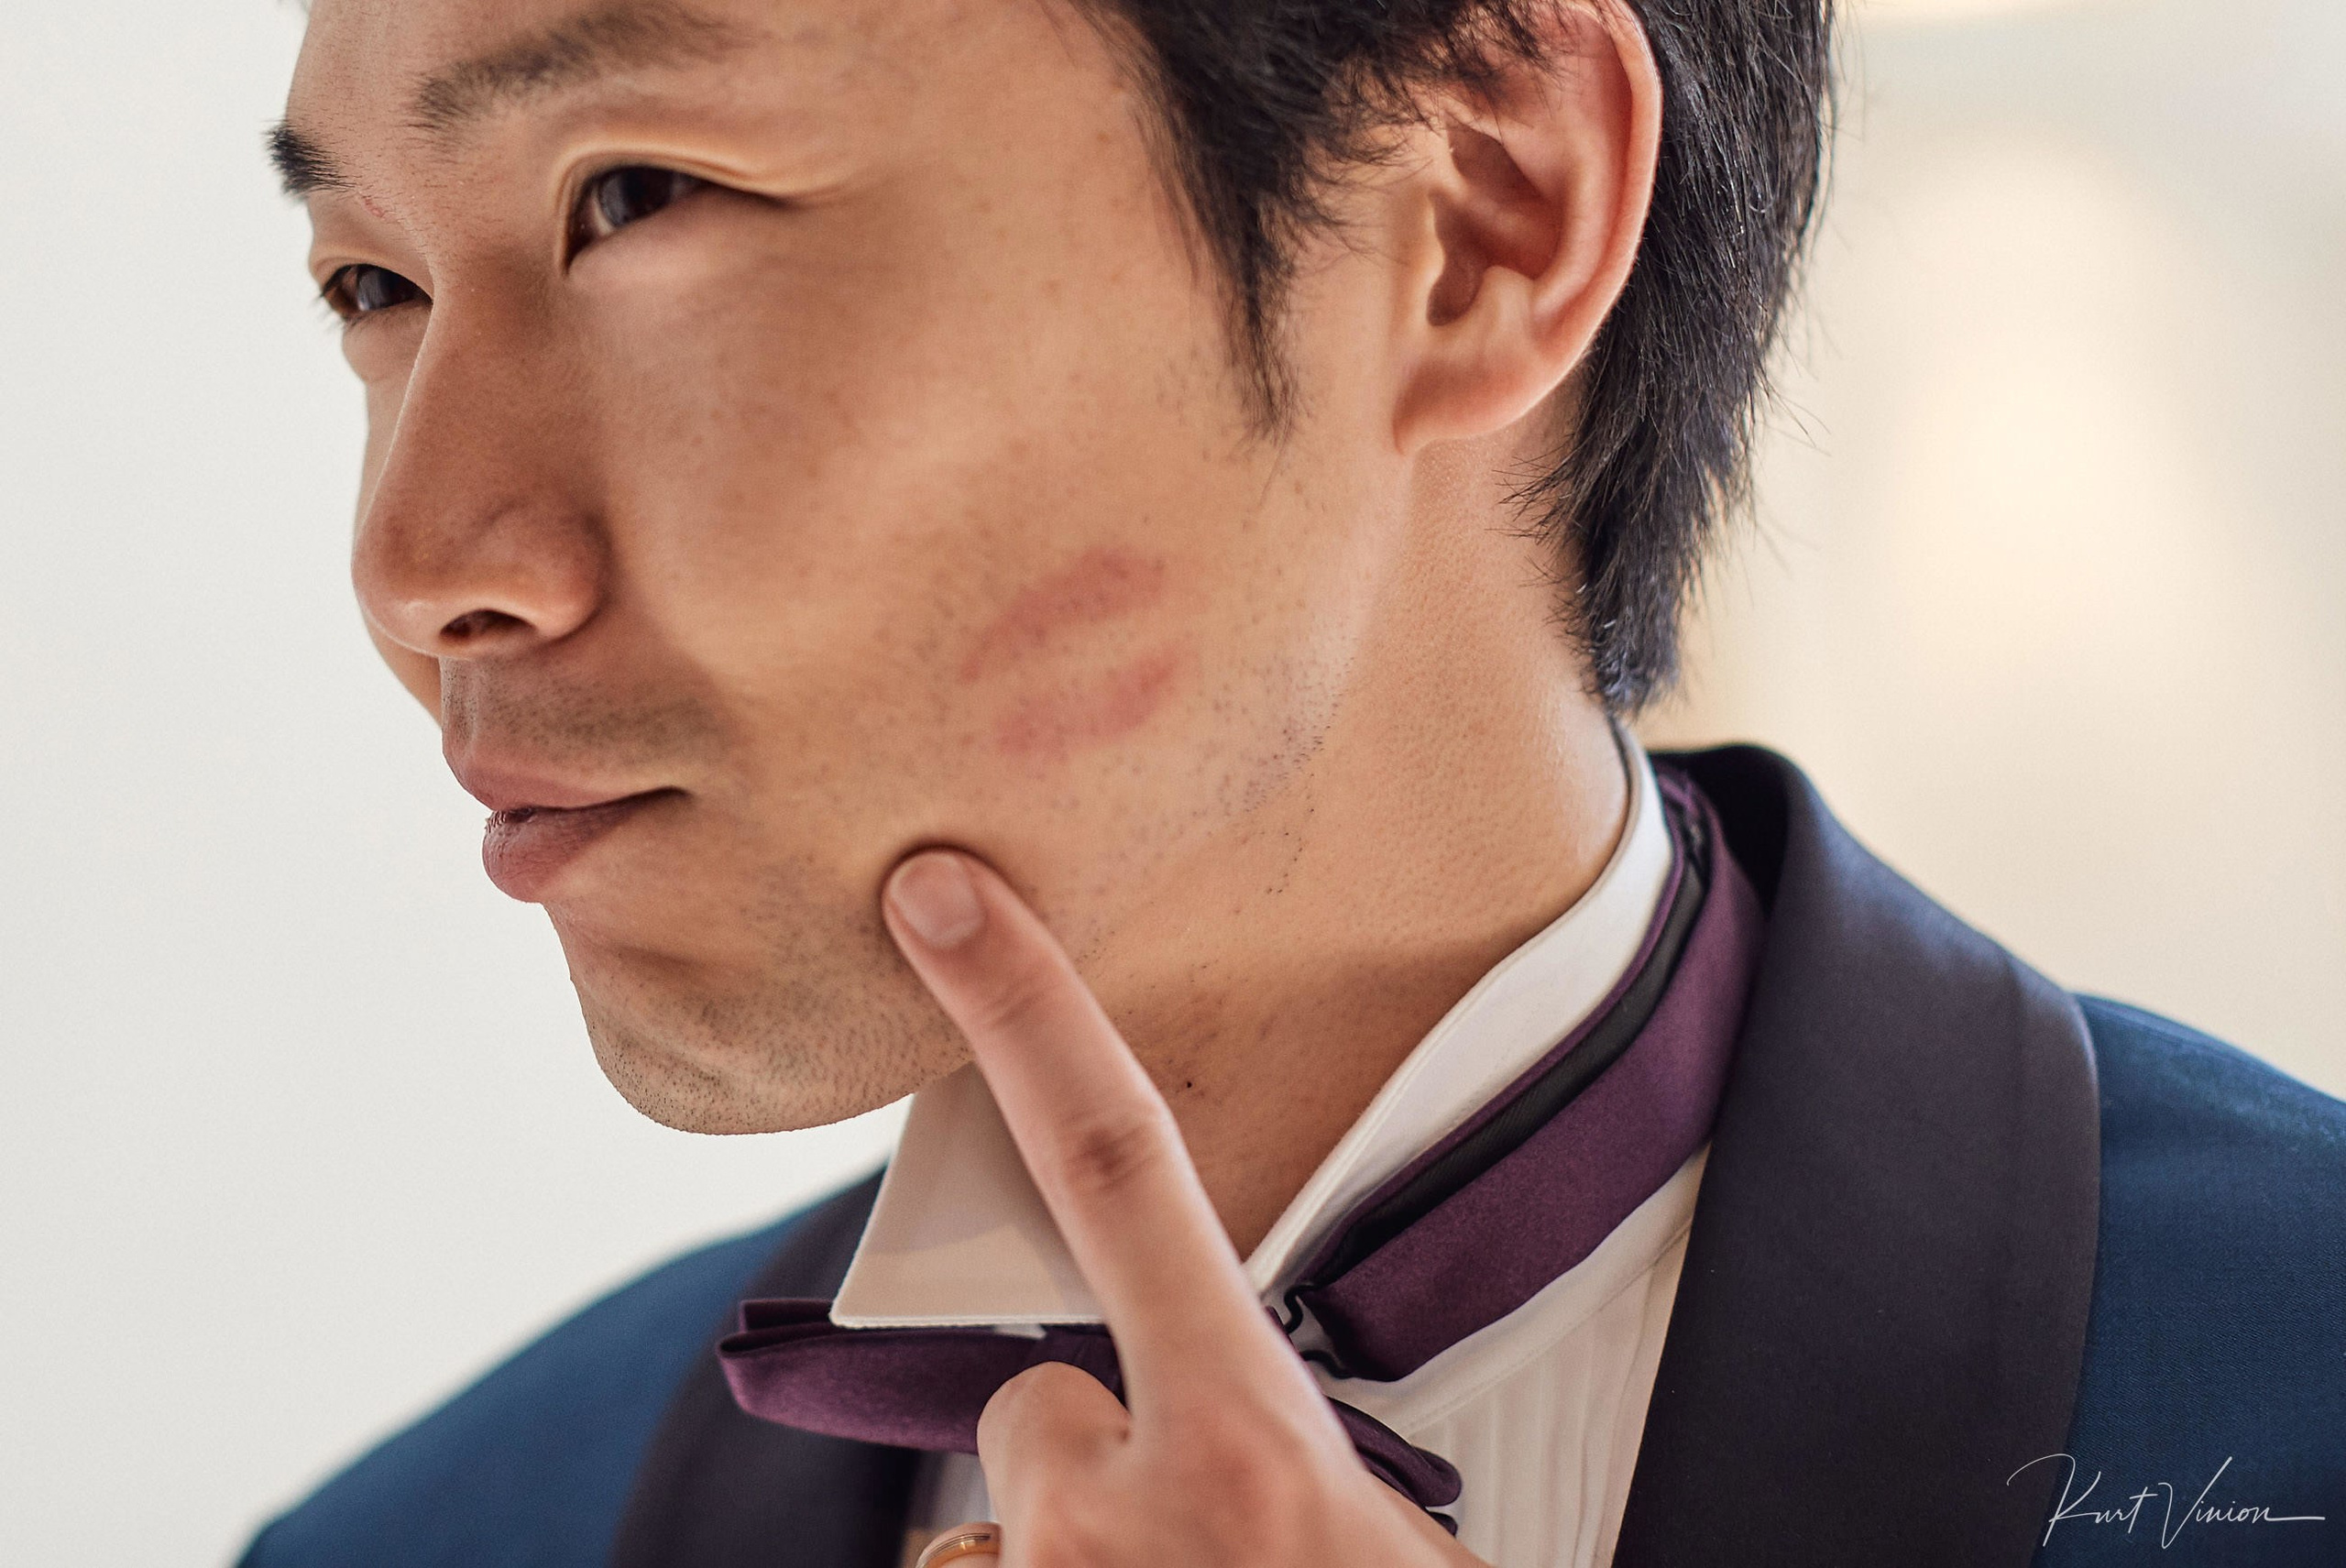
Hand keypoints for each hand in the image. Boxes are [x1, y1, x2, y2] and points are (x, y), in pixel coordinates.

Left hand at [882, 849, 1485, 1567]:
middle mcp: (1118, 1517)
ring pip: (1028, 1510)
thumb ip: (1281, 1442)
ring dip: (1102, 1550)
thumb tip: (1235, 1434)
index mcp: (1246, 1446)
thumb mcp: (1379, 1530)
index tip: (938, 898)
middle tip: (1216, 1540)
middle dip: (1101, 1448)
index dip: (1022, 1020)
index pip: (1116, 1173)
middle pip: (1038, 1406)